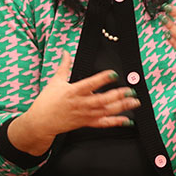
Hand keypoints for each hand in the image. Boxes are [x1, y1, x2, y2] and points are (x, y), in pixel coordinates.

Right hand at [8, 51, 140, 155]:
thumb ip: (64, 66)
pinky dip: (115, 122)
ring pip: (105, 111)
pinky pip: (103, 123)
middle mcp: (81, 103)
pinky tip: (127, 120)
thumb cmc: (47, 101)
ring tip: (134, 102)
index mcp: (73, 91)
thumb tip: (66, 52)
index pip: (90, 84)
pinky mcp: (87, 123)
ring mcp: (85, 114)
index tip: (113, 74)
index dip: (102, 79)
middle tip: (130, 90)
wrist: (41, 122)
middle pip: (102, 100)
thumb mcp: (55, 81)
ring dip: (121, 107)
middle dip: (117, 95)